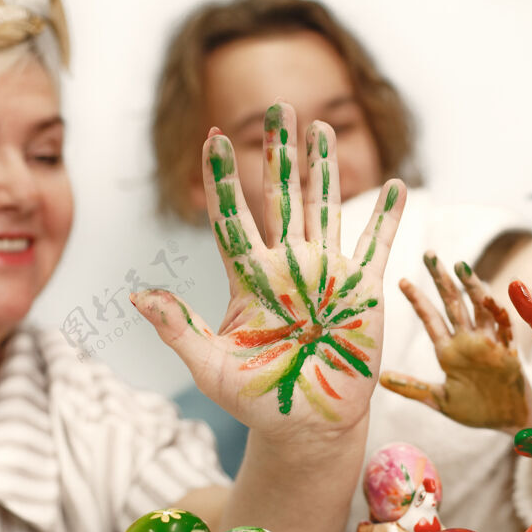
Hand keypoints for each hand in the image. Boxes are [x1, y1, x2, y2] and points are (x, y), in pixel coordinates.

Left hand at [134, 102, 406, 448]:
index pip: (232, 216)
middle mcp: (288, 266)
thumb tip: (135, 295)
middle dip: (280, 151)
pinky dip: (386, 217)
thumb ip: (177, 328)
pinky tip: (395, 185)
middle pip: (282, 196)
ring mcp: (327, 275)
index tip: (213, 137)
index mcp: (249, 278)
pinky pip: (376, 246)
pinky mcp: (362, 293)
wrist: (305, 426)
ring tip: (322, 128)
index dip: (222, 177)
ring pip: (327, 208)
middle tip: (278, 106)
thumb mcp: (209, 366)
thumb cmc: (254, 400)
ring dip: (325, 168)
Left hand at [379, 254, 530, 430]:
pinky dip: (500, 313)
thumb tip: (380, 379)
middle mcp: (468, 341)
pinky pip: (505, 329)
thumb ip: (413, 388)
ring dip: (472, 287)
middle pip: (454, 304)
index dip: (417, 300)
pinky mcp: (509, 352)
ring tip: (461, 266)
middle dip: (442, 279)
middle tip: (430, 254)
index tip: (402, 280)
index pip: (430, 319)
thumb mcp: (440, 401)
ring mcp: (489, 344)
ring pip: (480, 309)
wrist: (508, 421)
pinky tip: (493, 296)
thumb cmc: (474, 410)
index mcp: (448, 352)